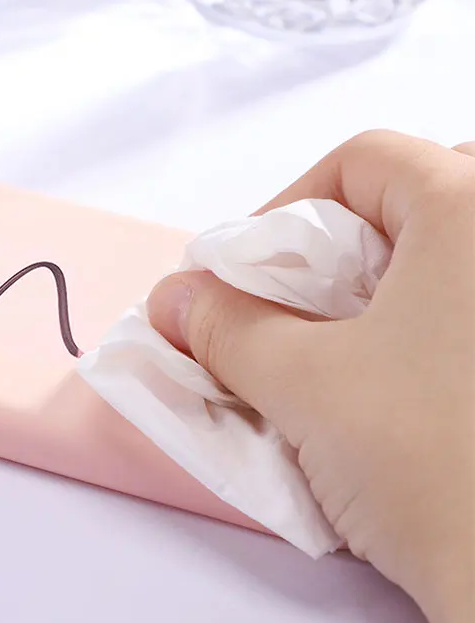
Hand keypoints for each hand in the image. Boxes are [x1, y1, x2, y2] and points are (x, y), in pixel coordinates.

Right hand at [147, 130, 473, 622]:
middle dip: (346, 249)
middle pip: (419, 200)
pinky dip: (435, 332)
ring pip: (455, 261)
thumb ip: (224, 327)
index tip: (246, 276)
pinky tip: (405, 391)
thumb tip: (177, 300)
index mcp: (472, 208)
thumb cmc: (430, 462)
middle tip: (301, 308)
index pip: (363, 160)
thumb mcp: (301, 383)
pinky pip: (471, 317)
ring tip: (346, 355)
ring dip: (391, 291)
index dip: (285, 211)